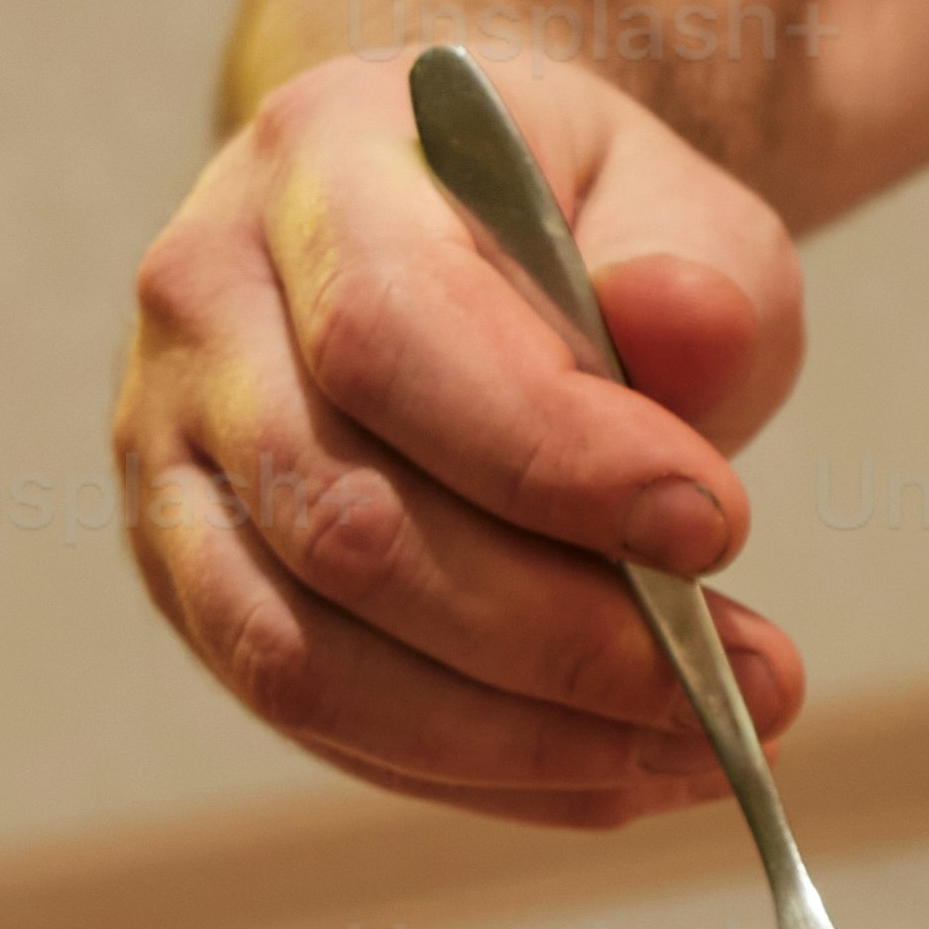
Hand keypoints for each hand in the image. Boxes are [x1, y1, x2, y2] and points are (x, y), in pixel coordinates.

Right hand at [117, 44, 806, 819]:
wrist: (463, 226)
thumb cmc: (577, 222)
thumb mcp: (672, 199)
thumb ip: (692, 266)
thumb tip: (686, 331)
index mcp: (317, 158)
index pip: (393, 332)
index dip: (551, 457)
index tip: (714, 528)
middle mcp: (204, 304)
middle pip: (344, 522)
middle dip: (563, 633)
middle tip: (756, 677)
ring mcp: (172, 455)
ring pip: (305, 655)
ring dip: (521, 736)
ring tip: (702, 741)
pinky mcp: (192, 578)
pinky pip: (313, 715)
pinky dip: (478, 768)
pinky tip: (617, 769)